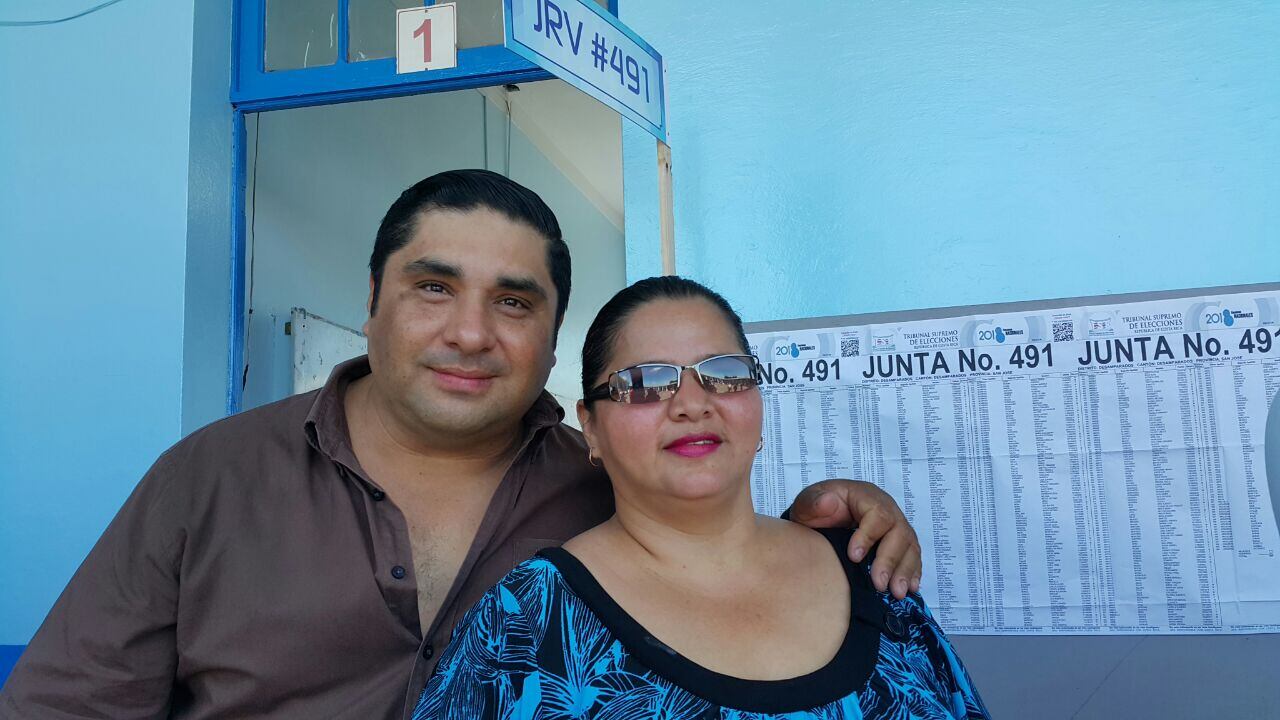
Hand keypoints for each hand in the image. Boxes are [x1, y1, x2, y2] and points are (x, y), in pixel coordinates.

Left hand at [787, 479, 920, 599]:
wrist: (820, 518)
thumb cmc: (816, 510)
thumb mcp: (807, 503)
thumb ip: (813, 502)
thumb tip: (828, 502)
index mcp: (865, 496)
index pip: (877, 514)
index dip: (868, 536)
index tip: (854, 557)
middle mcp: (886, 509)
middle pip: (898, 532)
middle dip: (890, 560)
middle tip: (879, 583)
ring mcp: (896, 525)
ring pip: (910, 546)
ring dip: (904, 570)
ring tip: (896, 592)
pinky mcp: (900, 542)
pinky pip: (913, 556)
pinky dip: (912, 572)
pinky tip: (909, 588)